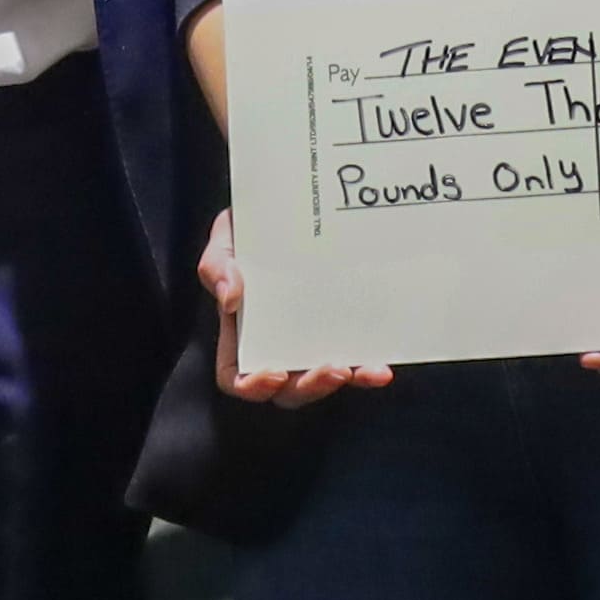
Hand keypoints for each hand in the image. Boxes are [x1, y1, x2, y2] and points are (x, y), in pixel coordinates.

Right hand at [205, 225, 388, 408]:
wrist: (282, 210)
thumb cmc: (246, 232)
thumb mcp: (224, 243)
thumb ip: (218, 267)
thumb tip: (230, 298)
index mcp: (241, 333)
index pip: (237, 376)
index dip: (252, 386)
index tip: (273, 373)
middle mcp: (277, 345)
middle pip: (287, 389)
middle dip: (310, 388)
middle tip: (334, 369)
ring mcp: (311, 340)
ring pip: (325, 381)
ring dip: (346, 382)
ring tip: (365, 370)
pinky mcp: (341, 331)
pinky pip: (354, 359)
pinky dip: (367, 369)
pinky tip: (382, 367)